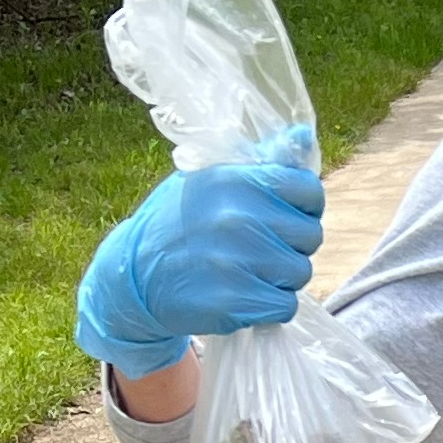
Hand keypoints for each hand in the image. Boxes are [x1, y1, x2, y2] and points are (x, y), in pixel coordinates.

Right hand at [75, 163, 324, 376]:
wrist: (131, 275)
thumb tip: (303, 136)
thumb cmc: (179, 221)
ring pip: (300, 272)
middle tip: (261, 247)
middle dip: (292, 244)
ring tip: (250, 270)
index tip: (283, 215)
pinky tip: (245, 294)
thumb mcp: (212, 179)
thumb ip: (262, 162)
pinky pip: (285, 306)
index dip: (304, 205)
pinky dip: (271, 305)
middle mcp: (236, 218)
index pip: (309, 189)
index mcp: (234, 180)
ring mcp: (234, 262)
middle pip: (311, 235)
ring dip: (281, 276)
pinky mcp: (232, 302)